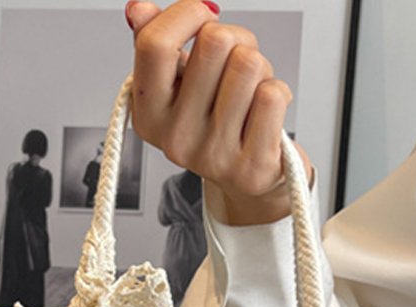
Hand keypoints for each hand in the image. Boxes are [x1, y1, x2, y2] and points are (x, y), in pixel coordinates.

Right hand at [126, 0, 310, 224]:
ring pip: (249, 63)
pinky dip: (278, 92)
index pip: (154, 44)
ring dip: (260, 67)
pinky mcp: (251, 166)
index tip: (203, 16)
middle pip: (214, 41)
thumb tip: (137, 9)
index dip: (187, 13)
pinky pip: (272, 95)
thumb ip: (156, 46)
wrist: (248, 179)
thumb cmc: (215, 122)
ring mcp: (214, 155)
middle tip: (234, 65)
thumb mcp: (179, 85)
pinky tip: (265, 113)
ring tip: (250, 92)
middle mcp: (176, 139)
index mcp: (149, 115)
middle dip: (235, 39)